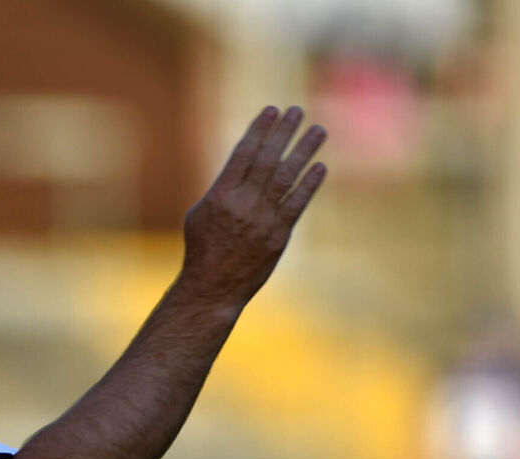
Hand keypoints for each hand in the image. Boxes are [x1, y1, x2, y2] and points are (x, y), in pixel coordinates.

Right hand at [181, 105, 325, 305]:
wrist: (212, 287)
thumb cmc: (202, 249)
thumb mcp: (200, 214)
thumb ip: (222, 189)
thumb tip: (241, 167)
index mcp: (220, 195)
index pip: (244, 153)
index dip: (260, 129)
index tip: (272, 110)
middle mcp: (242, 203)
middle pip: (268, 159)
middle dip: (284, 132)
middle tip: (297, 111)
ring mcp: (262, 219)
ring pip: (286, 177)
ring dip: (304, 151)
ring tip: (318, 131)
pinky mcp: (278, 236)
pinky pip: (296, 204)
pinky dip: (309, 185)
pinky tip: (320, 167)